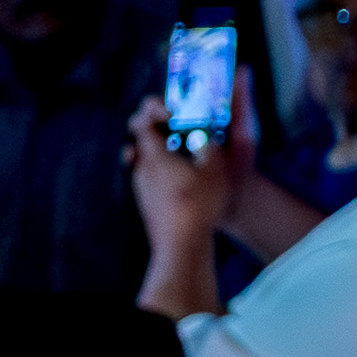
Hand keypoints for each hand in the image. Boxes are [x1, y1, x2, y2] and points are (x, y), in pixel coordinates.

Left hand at [125, 96, 245, 246]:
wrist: (181, 246)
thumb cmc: (199, 204)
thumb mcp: (215, 168)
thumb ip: (209, 145)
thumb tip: (203, 137)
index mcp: (155, 155)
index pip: (142, 120)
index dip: (155, 110)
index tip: (173, 113)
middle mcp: (142, 169)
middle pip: (141, 140)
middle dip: (158, 131)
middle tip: (178, 132)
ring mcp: (142, 189)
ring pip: (145, 161)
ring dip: (162, 155)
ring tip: (184, 160)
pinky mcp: (147, 206)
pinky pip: (151, 181)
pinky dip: (164, 175)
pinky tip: (183, 186)